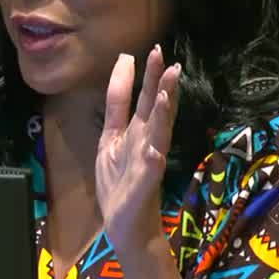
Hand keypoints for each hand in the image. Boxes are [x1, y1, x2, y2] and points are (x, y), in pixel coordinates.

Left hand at [96, 45, 181, 248]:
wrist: (127, 227)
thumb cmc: (120, 184)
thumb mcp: (110, 141)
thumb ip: (116, 109)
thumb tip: (122, 71)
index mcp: (135, 132)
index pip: (140, 99)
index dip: (142, 77)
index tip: (147, 51)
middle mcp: (146, 143)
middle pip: (155, 110)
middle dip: (160, 86)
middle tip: (168, 61)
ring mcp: (148, 163)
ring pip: (158, 134)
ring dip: (163, 115)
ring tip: (166, 94)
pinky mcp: (145, 185)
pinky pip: (151, 170)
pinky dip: (153, 159)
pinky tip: (156, 149)